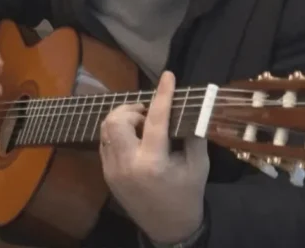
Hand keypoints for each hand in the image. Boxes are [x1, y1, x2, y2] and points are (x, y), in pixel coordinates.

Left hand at [99, 71, 208, 243]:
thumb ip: (194, 135)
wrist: (168, 228)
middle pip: (116, 121)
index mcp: (153, 163)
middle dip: (132, 110)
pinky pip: (105, 142)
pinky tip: (134, 139)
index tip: (168, 76)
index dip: (162, 95)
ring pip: (106, 129)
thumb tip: (193, 107)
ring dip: (123, 119)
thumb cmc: (187, 195)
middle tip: (149, 115)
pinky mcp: (106, 173)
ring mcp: (112, 169)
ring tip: (143, 126)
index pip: (155, 120)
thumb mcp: (199, 166)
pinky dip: (118, 133)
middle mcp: (127, 164)